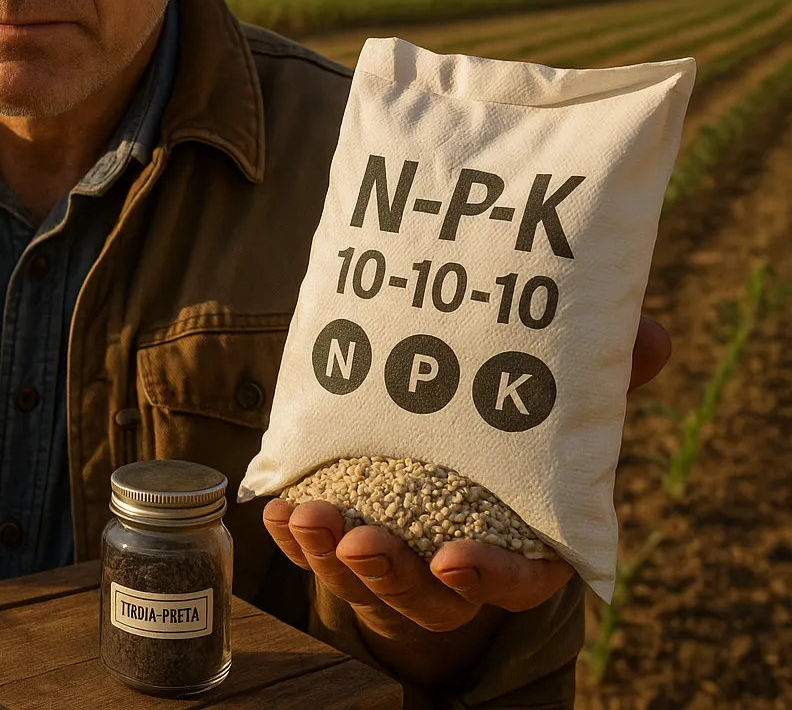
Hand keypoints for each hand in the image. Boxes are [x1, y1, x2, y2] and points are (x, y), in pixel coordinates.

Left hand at [263, 315, 671, 676]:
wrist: (456, 445)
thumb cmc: (518, 428)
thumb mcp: (561, 401)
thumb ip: (602, 377)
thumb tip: (654, 335)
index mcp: (525, 542)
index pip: (516, 581)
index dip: (488, 578)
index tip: (454, 560)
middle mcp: (459, 563)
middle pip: (428, 594)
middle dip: (391, 573)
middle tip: (361, 541)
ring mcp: (399, 557)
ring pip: (363, 577)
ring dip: (330, 552)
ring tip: (306, 515)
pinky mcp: (346, 538)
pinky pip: (315, 549)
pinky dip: (294, 533)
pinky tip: (276, 509)